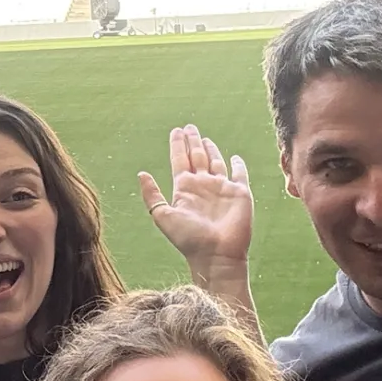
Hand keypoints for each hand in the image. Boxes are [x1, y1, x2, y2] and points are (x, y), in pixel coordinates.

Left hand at [139, 124, 254, 277]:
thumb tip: (141, 173)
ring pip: (215, 162)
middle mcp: (203, 186)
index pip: (180, 160)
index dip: (178, 145)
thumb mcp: (163, 216)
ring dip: (210, 149)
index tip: (176, 130)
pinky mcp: (240, 193)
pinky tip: (234, 157)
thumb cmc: (188, 238)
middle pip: (197, 157)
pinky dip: (237, 165)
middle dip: (192, 141)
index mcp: (184, 188)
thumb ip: (152, 195)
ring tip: (205, 137)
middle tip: (189, 126)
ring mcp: (222, 188)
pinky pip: (239, 174)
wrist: (216, 254)